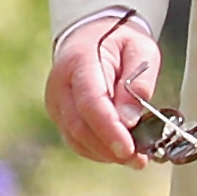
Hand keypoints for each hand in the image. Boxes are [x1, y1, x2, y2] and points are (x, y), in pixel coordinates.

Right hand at [47, 14, 163, 166]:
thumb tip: (129, 119)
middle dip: (110, 148)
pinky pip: (76, 141)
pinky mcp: (59, 116)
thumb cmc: (118, 41)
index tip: (129, 148)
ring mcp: (56, 102)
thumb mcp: (140, 49)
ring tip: (134, 158)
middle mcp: (60, 84)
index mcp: (80, 61)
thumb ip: (138, 80)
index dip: (109, 129)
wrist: (91, 36)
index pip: (90, 102)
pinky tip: (118, 152)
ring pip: (76, 139)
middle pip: (79, 126)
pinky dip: (98, 152)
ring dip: (106, 154)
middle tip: (138, 159)